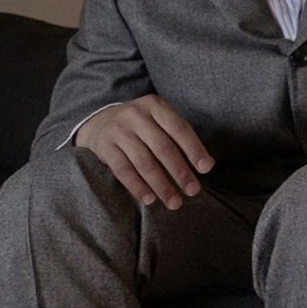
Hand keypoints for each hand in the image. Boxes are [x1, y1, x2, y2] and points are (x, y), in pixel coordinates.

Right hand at [75, 94, 214, 209]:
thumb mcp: (159, 119)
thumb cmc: (142, 124)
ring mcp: (119, 131)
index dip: (194, 149)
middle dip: (180, 172)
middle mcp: (136, 115)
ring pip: (144, 162)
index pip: (179, 128)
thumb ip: (179, 137)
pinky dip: (138, 187)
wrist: (100, 120)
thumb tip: (206, 165)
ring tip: (174, 202)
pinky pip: (123, 171)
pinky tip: (150, 199)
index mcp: (155, 105)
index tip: (206, 169)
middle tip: (193, 191)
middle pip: (162, 147)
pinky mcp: (105, 147)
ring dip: (161, 185)